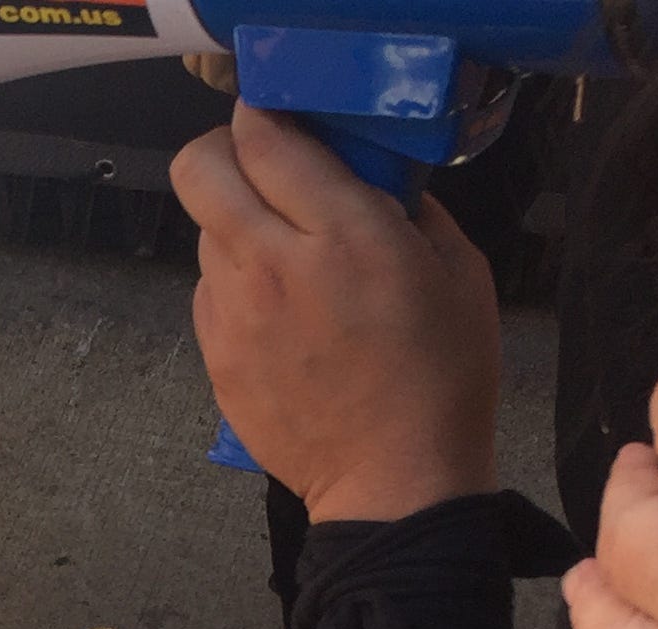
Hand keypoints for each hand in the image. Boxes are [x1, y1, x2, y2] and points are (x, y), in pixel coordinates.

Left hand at [172, 104, 501, 521]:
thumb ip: (406, 205)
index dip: (265, 116)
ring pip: (203, 230)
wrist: (396, 483)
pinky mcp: (216, 357)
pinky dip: (234, 284)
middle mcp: (275, 267)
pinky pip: (207, 291)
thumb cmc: (441, 380)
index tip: (280, 121)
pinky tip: (278, 311)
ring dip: (235, 225)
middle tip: (261, 170)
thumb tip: (367, 172)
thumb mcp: (458, 271)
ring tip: (284, 256)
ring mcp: (235, 316)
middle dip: (224, 154)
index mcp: (344, 236)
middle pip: (198, 169)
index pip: (264, 138)